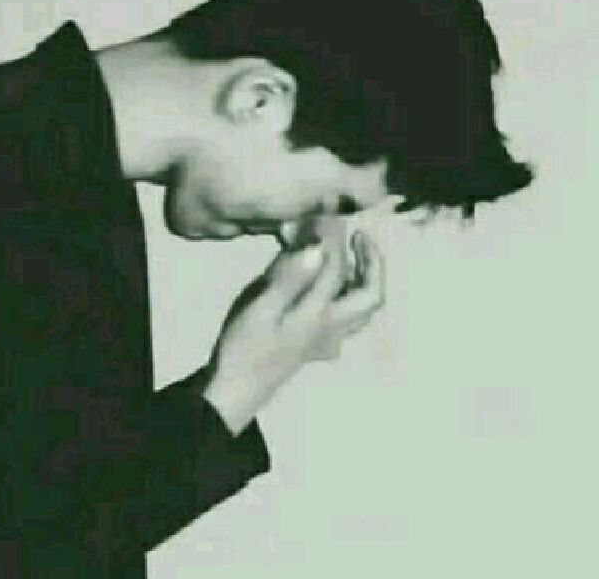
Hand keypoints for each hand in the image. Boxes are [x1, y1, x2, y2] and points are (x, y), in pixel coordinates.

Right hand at [201, 230, 385, 433]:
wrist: (234, 392)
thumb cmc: (244, 348)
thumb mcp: (260, 307)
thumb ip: (290, 277)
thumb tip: (317, 247)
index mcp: (319, 314)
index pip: (336, 266)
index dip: (334, 236)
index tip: (327, 212)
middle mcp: (330, 328)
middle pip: (369, 296)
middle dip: (371, 263)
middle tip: (359, 237)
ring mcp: (324, 342)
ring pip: (360, 312)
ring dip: (363, 282)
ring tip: (352, 259)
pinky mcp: (312, 349)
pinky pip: (343, 324)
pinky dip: (345, 302)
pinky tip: (327, 296)